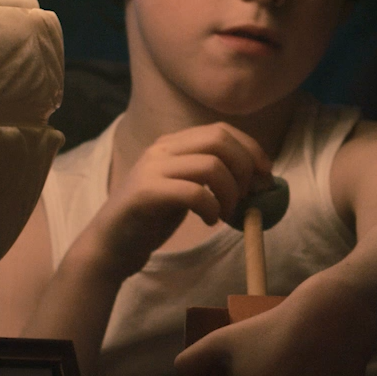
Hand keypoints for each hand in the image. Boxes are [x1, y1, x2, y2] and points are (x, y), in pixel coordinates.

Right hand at [80, 122, 270, 278]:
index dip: (250, 149)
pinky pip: (194, 192)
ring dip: (230, 192)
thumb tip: (257, 178)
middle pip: (219, 140)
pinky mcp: (146, 193)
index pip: (221, 130)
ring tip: (226, 213)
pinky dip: (212, 208)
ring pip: (211, 165)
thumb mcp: (184, 190)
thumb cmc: (151, 219)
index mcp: (172, 143)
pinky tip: (210, 221)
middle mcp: (162, 148)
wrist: (111, 245)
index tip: (265, 174)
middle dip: (244, 167)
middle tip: (247, 196)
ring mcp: (152, 168)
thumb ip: (210, 177)